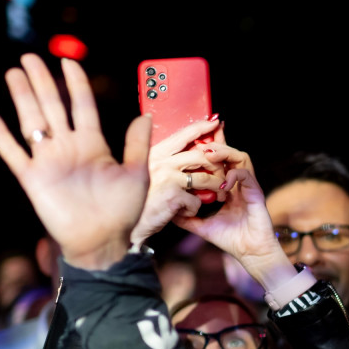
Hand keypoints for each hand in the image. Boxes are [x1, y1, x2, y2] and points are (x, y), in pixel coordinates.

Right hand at [0, 55, 149, 269]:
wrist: (103, 241)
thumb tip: (144, 114)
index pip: (82, 105)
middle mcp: (69, 147)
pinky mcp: (33, 178)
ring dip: (22, 97)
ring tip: (13, 73)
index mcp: (93, 144)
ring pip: (32, 121)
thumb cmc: (123, 210)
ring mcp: (49, 161)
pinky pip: (13, 153)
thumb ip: (137, 144)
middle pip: (53, 106)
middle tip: (30, 57)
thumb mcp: (137, 173)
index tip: (67, 62)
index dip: (74, 83)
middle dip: (42, 82)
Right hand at [129, 117, 229, 246]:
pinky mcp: (172, 196)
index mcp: (155, 153)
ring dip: (215, 189)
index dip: (201, 127)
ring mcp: (167, 178)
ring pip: (206, 178)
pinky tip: (185, 212)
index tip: (216, 122)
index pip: (183, 134)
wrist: (124, 225)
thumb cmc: (140, 200)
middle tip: (224, 176)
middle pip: (202, 156)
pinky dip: (195, 208)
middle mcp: (161, 161)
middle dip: (218, 166)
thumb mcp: (148, 173)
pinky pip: (197, 200)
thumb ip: (167, 162)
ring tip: (217, 196)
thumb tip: (194, 151)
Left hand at [171, 150, 291, 288]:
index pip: (219, 162)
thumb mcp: (203, 226)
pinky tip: (222, 184)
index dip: (209, 151)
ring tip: (209, 155)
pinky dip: (233, 174)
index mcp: (228, 188)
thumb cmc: (232, 240)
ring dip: (225, 153)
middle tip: (200, 144)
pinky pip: (246, 175)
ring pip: (240, 158)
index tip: (192, 145)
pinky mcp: (256, 193)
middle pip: (230, 154)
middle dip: (216, 145)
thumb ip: (188, 218)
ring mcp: (248, 187)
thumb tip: (169, 212)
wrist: (250, 254)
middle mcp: (239, 184)